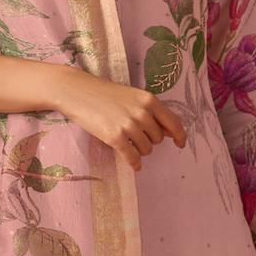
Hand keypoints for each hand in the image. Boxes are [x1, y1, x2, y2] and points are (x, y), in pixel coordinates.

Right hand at [47, 65, 185, 170]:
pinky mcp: (115, 137)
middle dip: (149, 140)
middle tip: (135, 136)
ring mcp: (129, 125)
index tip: (180, 143)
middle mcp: (142, 113)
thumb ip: (149, 110)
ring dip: (140, 150)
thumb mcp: (131, 96)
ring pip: (146, 149)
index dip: (179, 135)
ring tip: (128, 143)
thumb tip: (166, 132)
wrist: (76, 91)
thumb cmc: (102, 92)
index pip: (173, 122)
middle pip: (158, 139)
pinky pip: (132, 157)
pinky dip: (134, 163)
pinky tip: (133, 164)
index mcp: (149, 100)